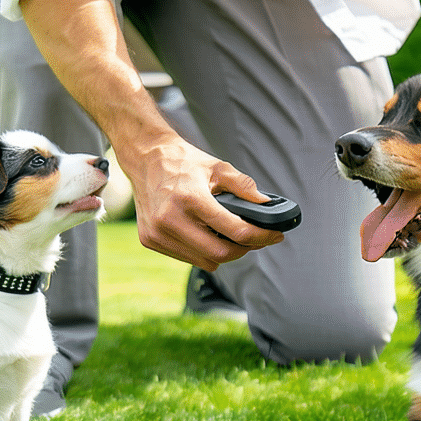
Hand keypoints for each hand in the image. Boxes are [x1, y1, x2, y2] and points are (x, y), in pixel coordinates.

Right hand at [128, 135, 283, 271]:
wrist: (145, 159)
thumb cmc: (183, 162)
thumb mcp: (218, 166)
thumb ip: (244, 186)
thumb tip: (266, 205)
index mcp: (190, 198)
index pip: (234, 230)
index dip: (261, 236)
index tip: (275, 235)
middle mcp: (170, 219)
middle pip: (221, 254)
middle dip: (245, 249)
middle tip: (256, 239)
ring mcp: (157, 233)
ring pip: (205, 261)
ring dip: (224, 254)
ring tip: (231, 236)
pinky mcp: (150, 240)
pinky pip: (188, 258)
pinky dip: (203, 252)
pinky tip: (207, 236)